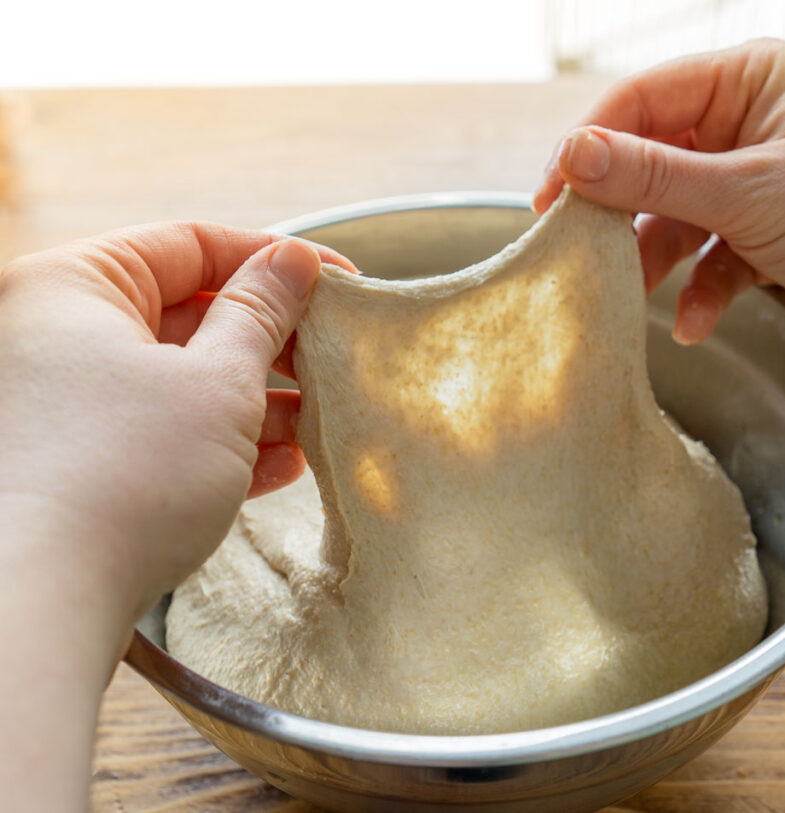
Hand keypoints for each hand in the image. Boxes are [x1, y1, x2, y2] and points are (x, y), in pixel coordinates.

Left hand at [0, 224, 352, 809]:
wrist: (38, 605)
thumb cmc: (122, 479)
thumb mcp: (217, 384)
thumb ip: (261, 312)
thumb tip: (293, 260)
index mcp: (70, 288)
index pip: (190, 245)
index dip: (273, 260)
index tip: (335, 281)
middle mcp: (49, 335)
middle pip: (183, 313)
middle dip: (266, 341)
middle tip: (328, 358)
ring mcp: (57, 403)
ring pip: (174, 378)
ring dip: (251, 400)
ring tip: (314, 422)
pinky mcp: (71, 462)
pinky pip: (154, 429)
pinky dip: (215, 442)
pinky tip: (278, 464)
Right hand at [534, 40, 784, 381]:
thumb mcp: (752, 192)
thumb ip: (656, 178)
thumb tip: (572, 157)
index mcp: (748, 81)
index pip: (641, 102)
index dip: (588, 149)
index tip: (548, 201)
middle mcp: (747, 124)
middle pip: (651, 163)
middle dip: (621, 214)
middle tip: (579, 254)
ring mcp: (756, 181)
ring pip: (676, 217)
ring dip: (658, 262)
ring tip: (636, 300)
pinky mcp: (766, 233)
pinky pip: (710, 257)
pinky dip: (700, 289)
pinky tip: (696, 322)